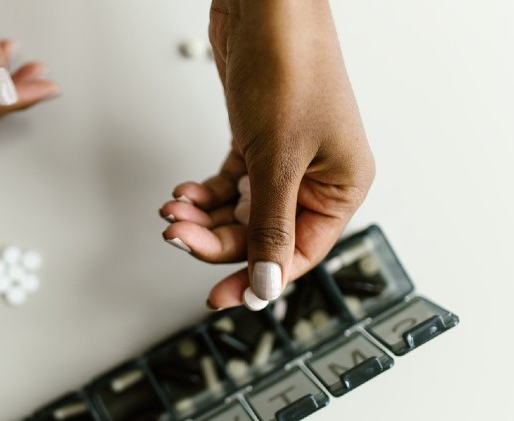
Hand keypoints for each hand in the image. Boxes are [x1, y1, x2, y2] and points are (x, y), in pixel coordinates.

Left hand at [160, 0, 374, 310]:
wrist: (266, 6)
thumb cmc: (290, 68)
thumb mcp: (280, 158)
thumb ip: (271, 227)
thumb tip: (268, 287)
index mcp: (342, 187)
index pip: (298, 253)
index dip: (258, 278)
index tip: (220, 298)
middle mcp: (317, 178)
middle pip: (263, 235)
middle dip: (216, 240)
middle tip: (177, 236)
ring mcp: (286, 160)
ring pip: (241, 212)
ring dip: (204, 217)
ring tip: (172, 210)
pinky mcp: (258, 142)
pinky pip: (231, 186)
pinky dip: (205, 193)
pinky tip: (183, 192)